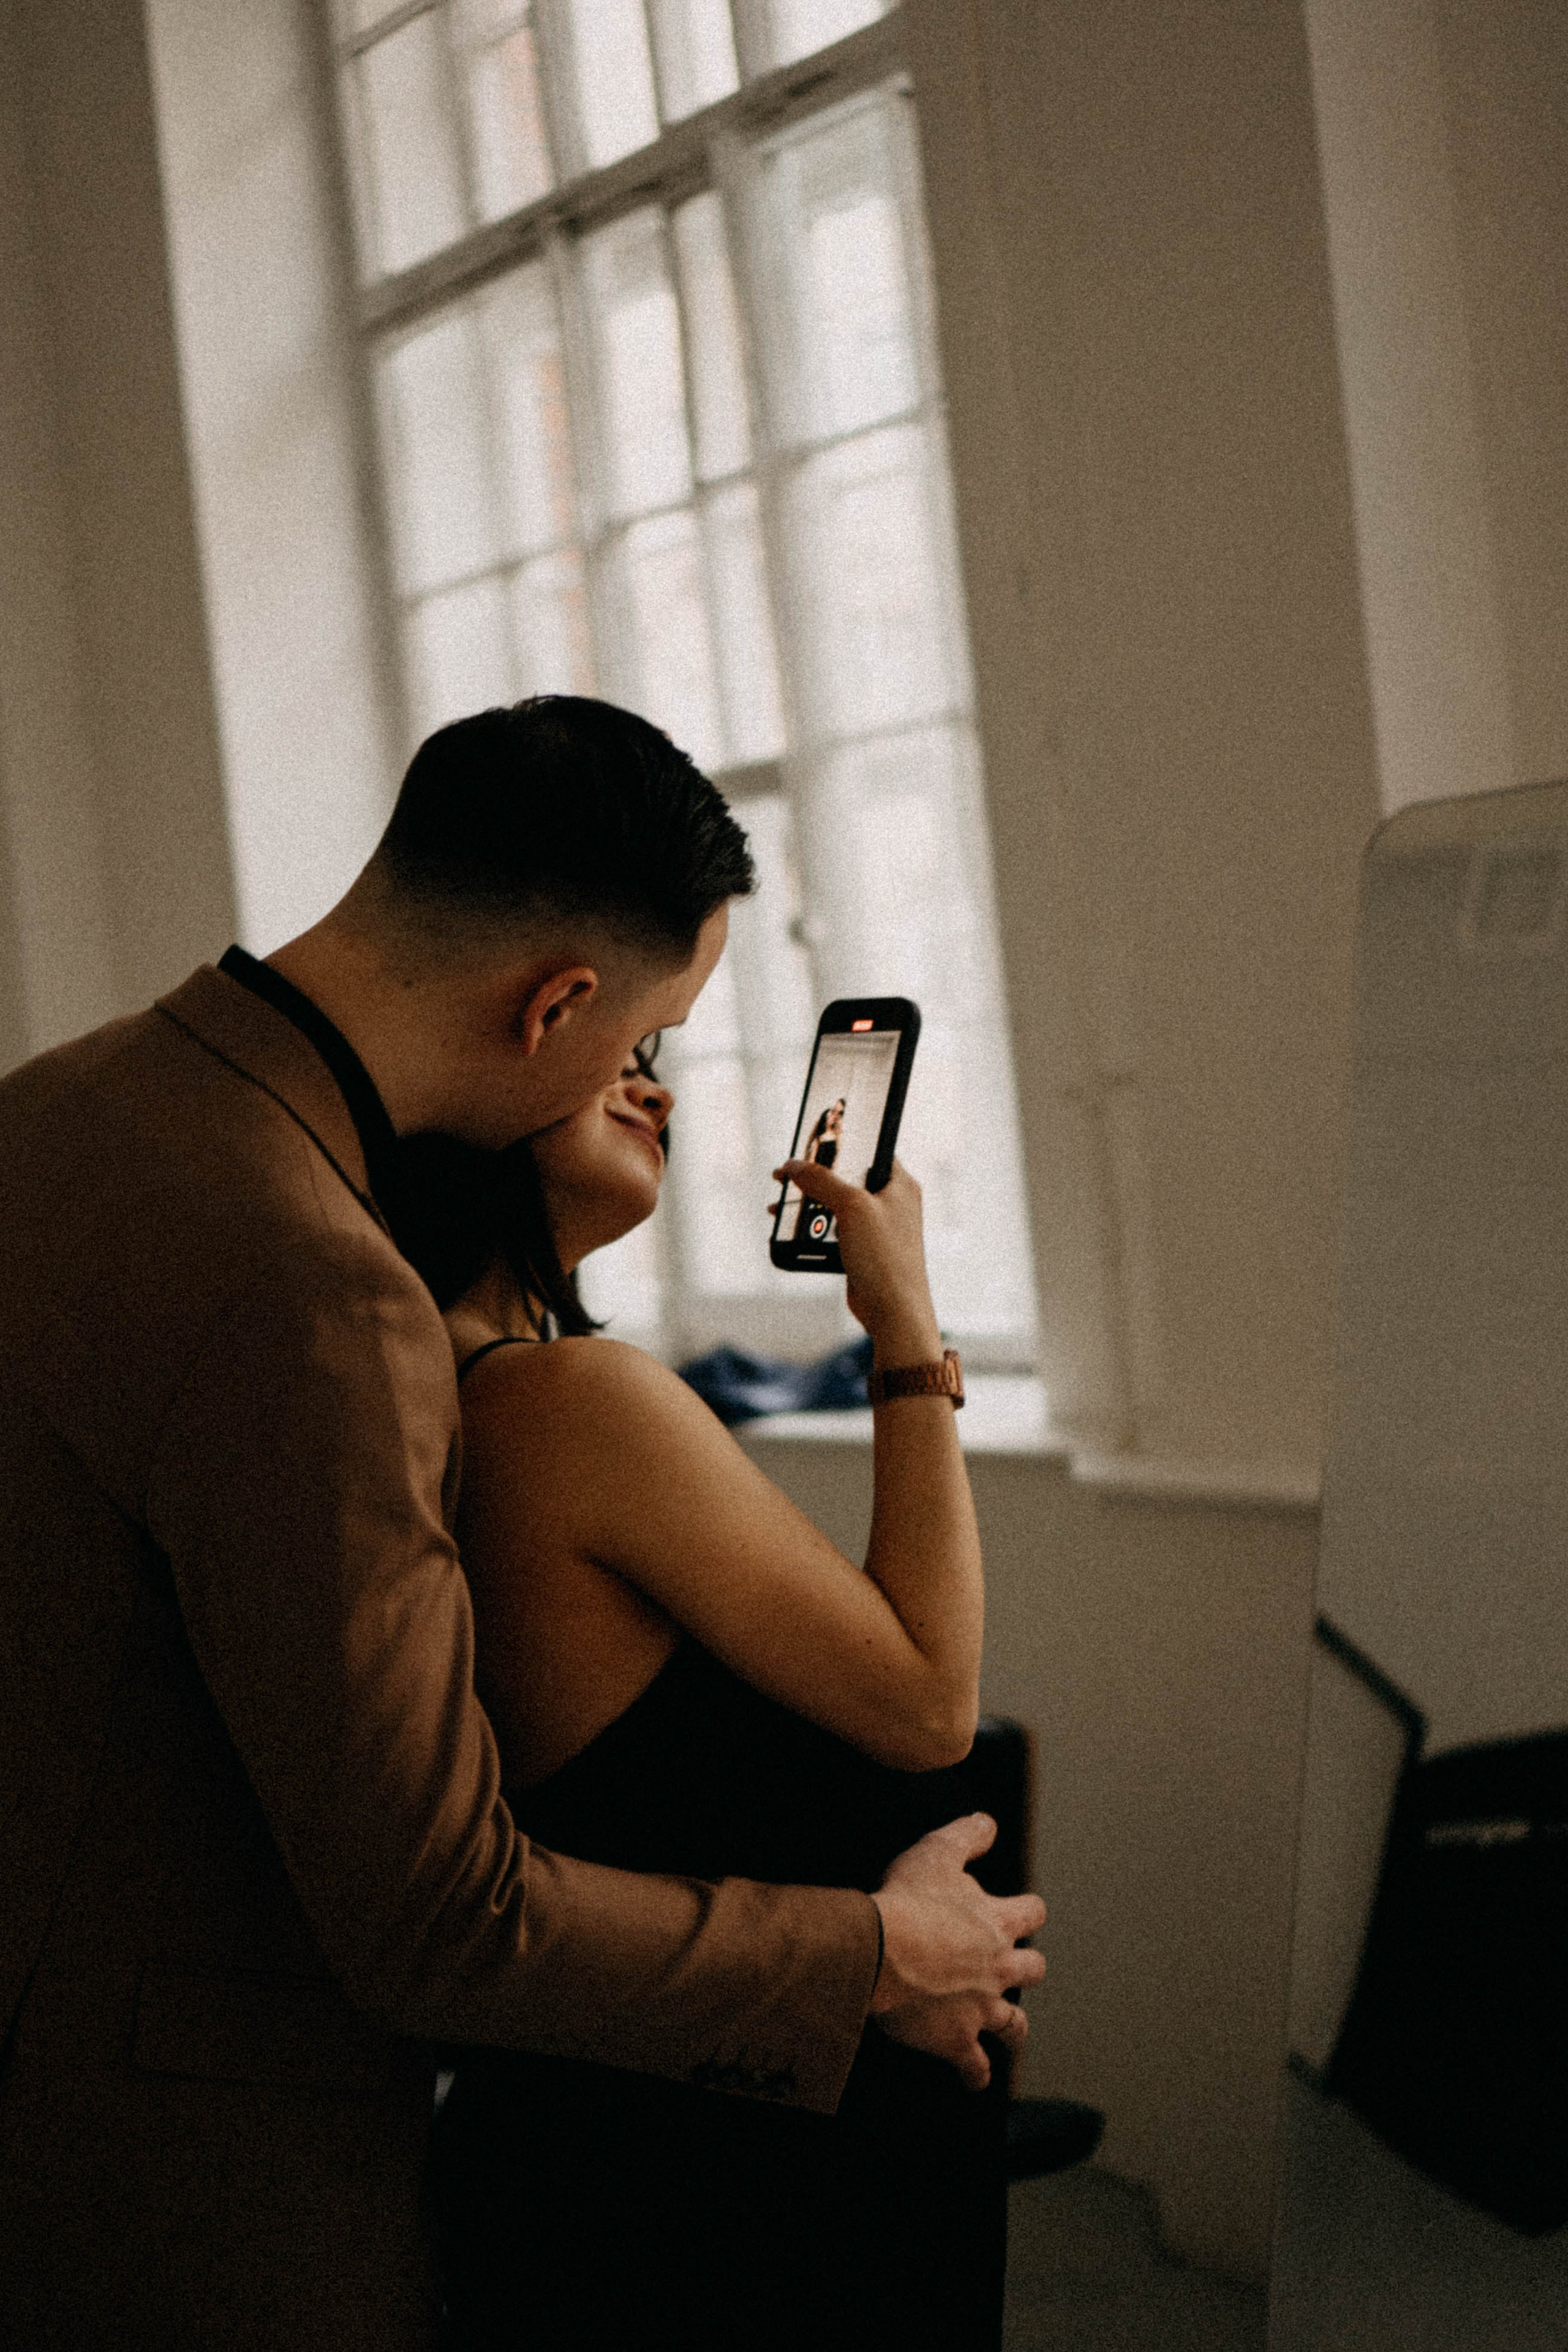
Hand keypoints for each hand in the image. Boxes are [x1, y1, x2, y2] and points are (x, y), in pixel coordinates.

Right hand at [770, 1157, 939, 1356]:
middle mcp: (891, 1202)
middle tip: (785, 1176)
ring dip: (808, 1204)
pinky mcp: (863, 1249)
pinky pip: (833, 1230)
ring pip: (836, 1205)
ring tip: (780, 1204)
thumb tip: (794, 1165)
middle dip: (814, 1177)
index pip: (871, 1150)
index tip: (812, 1143)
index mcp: (900, 1184)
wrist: (894, 1311)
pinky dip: (813, 1228)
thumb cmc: (885, 1257)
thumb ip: (822, 1181)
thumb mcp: (852, 1207)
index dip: (842, 1144)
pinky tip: (791, 1230)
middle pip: (847, 1178)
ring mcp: (877, 1227)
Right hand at [869, 1813, 1046, 2090]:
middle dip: (1026, 1967)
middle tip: (1014, 1967)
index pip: (1032, 1913)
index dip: (1028, 1911)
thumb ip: (967, 1836)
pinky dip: (976, 2074)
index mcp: (996, 1922)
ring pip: (1013, 2024)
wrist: (881, 1950)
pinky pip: (975, 2066)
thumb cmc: (907, 1898)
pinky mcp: (957, 2039)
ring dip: (1012, 2027)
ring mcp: (981, 2007)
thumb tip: (988, 1823)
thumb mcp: (937, 1852)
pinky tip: (975, 2079)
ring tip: (1010, 2031)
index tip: (1024, 1912)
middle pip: (1032, 1969)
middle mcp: (998, 1967)